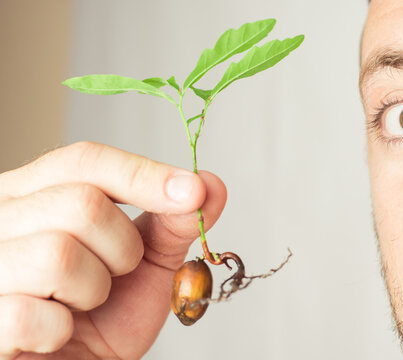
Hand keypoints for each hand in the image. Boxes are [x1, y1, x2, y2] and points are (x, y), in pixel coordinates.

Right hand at [0, 142, 226, 359]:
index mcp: (35, 194)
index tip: (193, 192)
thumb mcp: (147, 264)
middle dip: (122, 250)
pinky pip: (29, 313)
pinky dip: (59, 331)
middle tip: (113, 277)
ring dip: (92, 291)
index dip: (143, 174)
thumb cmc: (102, 319)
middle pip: (81, 203)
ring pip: (57, 254)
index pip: (85, 160)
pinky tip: (53, 335)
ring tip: (79, 306)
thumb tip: (211, 184)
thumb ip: (174, 223)